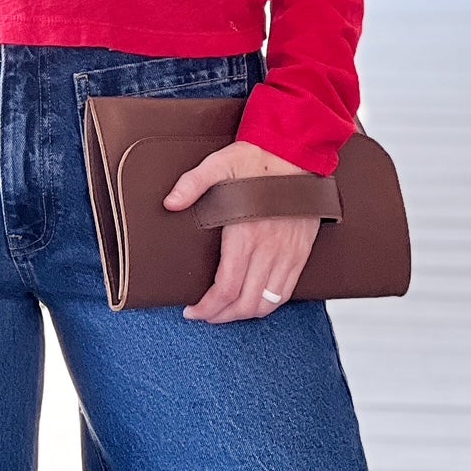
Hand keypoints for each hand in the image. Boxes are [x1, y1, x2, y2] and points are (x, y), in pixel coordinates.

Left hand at [163, 139, 320, 322]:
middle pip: (245, 303)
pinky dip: (269, 305)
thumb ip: (192, 183)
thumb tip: (170, 202)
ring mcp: (288, 254)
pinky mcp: (300, 252)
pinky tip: (254, 302)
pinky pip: (287, 292)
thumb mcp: (219, 164)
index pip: (226, 288)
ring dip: (244, 314)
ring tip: (226, 312)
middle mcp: (269, 249)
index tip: (193, 311)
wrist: (298, 153)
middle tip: (205, 315)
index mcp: (246, 234)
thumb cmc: (258, 158)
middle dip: (222, 317)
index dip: (207, 308)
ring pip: (267, 303)